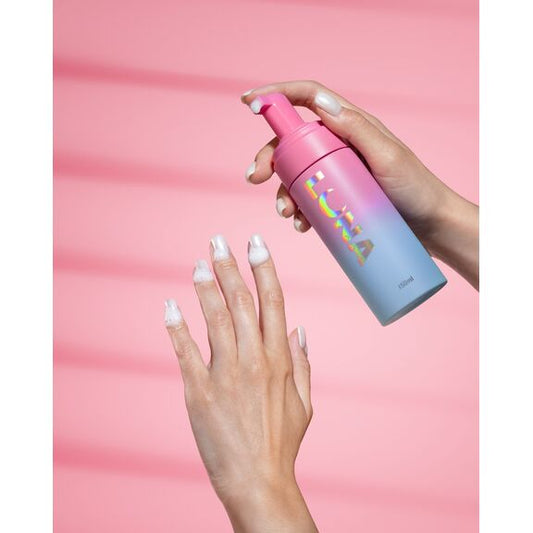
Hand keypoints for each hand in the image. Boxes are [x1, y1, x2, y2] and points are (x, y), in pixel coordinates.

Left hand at [165, 234, 316, 532]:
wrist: (258, 481)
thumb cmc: (282, 442)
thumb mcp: (304, 403)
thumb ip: (303, 362)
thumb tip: (299, 328)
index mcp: (281, 359)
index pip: (273, 302)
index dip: (264, 269)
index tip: (256, 244)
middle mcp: (255, 360)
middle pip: (242, 302)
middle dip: (230, 267)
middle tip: (218, 241)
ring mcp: (226, 375)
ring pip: (215, 320)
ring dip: (206, 288)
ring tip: (199, 264)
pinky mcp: (200, 392)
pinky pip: (186, 352)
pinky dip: (177, 328)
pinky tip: (169, 306)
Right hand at [242, 80, 478, 288]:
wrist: (430, 227)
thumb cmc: (415, 189)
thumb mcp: (388, 157)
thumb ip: (357, 129)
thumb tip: (321, 102)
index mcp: (350, 126)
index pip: (308, 99)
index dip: (277, 96)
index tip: (249, 103)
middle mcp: (339, 145)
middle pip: (292, 142)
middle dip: (269, 158)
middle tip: (255, 179)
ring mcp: (337, 172)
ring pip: (296, 174)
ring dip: (282, 192)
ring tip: (287, 215)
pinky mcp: (337, 197)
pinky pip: (309, 198)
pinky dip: (298, 210)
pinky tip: (300, 225)